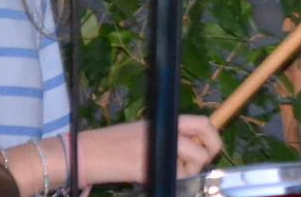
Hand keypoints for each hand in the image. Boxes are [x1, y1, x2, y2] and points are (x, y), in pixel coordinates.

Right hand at [76, 116, 223, 184]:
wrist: (87, 153)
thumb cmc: (112, 144)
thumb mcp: (145, 132)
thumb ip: (169, 137)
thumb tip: (194, 148)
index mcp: (165, 120)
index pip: (203, 123)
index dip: (213, 138)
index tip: (211, 150)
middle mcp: (166, 131)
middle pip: (204, 145)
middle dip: (204, 159)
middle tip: (193, 167)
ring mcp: (159, 148)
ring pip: (192, 163)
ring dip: (186, 173)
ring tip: (168, 171)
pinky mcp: (149, 166)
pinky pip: (174, 176)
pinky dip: (171, 179)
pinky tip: (151, 176)